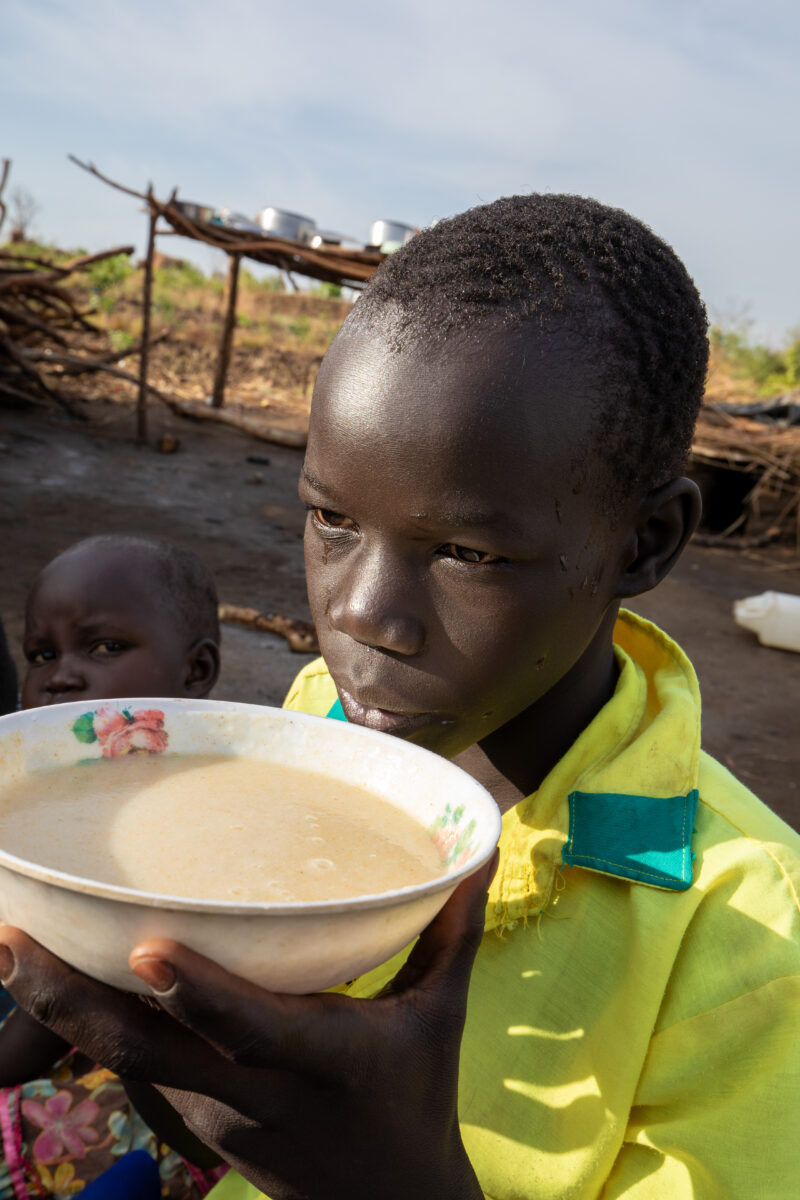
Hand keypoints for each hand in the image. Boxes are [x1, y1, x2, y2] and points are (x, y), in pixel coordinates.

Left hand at [0, 853, 496, 1199]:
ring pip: (122, 1066)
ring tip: (10, 947)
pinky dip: (83, 1031)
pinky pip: (127, 1074)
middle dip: (70, 1000)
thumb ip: (451, 932)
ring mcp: (212, 1115)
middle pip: (148, 1052)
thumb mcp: (440, 1016)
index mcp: (323, 1057)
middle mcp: (255, 1092)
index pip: (251, 1027)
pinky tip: (44, 984)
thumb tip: (477, 851)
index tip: (144, 945)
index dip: (199, 991)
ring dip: (60, 1013)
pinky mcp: (189, 1123)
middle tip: (11, 938)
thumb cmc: (416, 1095)